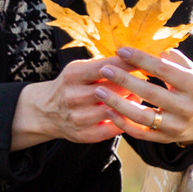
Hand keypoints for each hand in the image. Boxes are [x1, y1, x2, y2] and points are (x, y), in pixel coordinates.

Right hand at [12, 58, 140, 148]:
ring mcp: (77, 117)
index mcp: (73, 75)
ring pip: (113, 110)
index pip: (106, 67)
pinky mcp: (83, 135)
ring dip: (129, 104)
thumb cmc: (72, 85)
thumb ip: (104, 64)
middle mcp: (73, 96)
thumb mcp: (80, 68)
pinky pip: (110, 129)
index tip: (145, 62)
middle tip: (145, 82)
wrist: (46, 111)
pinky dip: (123, 121)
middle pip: (112, 90)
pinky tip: (129, 115)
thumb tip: (135, 57)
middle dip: (131, 85)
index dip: (128, 65)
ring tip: (137, 98)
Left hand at [97, 46, 192, 145]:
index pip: (163, 69)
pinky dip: (123, 123)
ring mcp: (176, 126)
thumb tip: (144, 44)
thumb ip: (170, 58)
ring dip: (117, 103)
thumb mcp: (192, 70)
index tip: (121, 50)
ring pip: (142, 116)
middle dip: (124, 79)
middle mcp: (185, 107)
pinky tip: (109, 110)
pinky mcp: (167, 139)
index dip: (141, 59)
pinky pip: (141, 133)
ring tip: (100, 90)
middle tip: (104, 68)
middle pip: (150, 92)